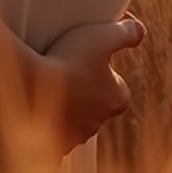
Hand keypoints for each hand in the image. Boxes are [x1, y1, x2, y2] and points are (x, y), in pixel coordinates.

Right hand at [36, 14, 145, 158]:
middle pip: (95, 104)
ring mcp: (75, 135)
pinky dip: (47, 119)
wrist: (32, 85)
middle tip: (67, 69)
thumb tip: (139, 30)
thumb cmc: (71, 60)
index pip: (117, 86)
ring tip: (49, 83)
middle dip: (84, 89)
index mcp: (118, 99)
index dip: (104, 71)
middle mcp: (100, 122)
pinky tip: (37, 103)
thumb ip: (126, 32)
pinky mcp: (53, 142)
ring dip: (65, 104)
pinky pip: (52, 130)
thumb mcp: (103, 36)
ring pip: (74, 118)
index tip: (89, 58)